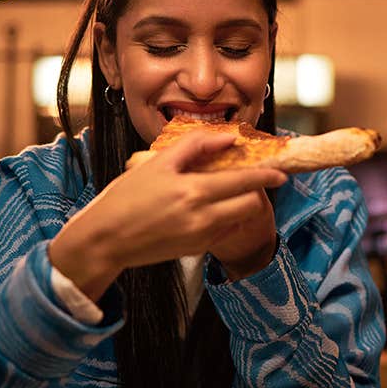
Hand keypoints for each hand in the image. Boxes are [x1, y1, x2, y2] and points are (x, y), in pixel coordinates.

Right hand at [48, 130, 285, 299]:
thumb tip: (229, 137)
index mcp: (193, 192)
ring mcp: (201, 237)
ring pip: (239, 219)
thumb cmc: (126, 197)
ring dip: (241, 205)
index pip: (245, 182)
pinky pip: (223, 231)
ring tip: (226, 192)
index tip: (280, 172)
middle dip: (256, 192)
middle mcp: (202, 218)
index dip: (267, 176)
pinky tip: (208, 208)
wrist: (106, 239)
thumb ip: (195, 145)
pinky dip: (224, 218)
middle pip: (250, 205)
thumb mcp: (157, 163)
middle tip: (253, 180)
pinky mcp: (196, 250)